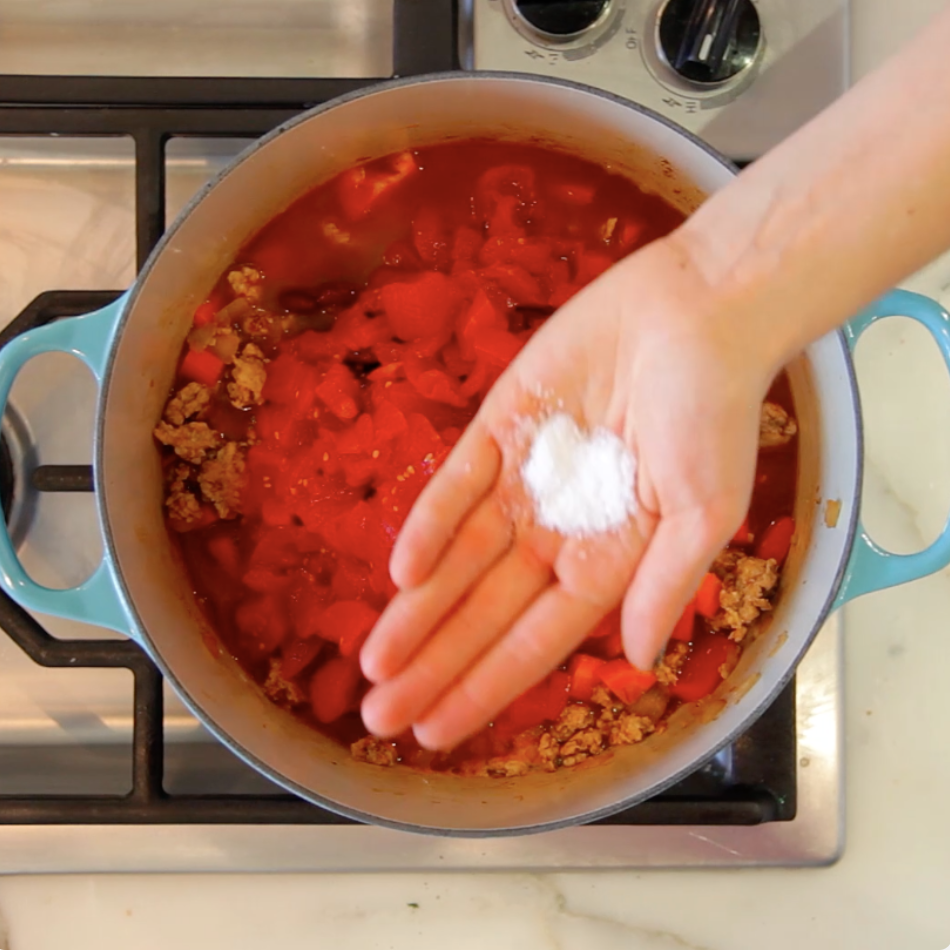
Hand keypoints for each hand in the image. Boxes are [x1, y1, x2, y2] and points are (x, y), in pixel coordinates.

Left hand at [359, 234, 778, 750]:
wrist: (697, 311)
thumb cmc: (716, 413)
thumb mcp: (706, 512)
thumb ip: (666, 585)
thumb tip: (638, 662)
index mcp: (608, 558)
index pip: (535, 639)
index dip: (485, 684)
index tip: (437, 731)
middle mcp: (556, 529)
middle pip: (484, 610)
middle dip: (434, 664)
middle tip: (380, 718)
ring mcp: (523, 480)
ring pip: (458, 558)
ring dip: (417, 610)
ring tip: (375, 665)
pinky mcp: (499, 425)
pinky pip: (456, 484)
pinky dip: (428, 526)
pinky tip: (401, 573)